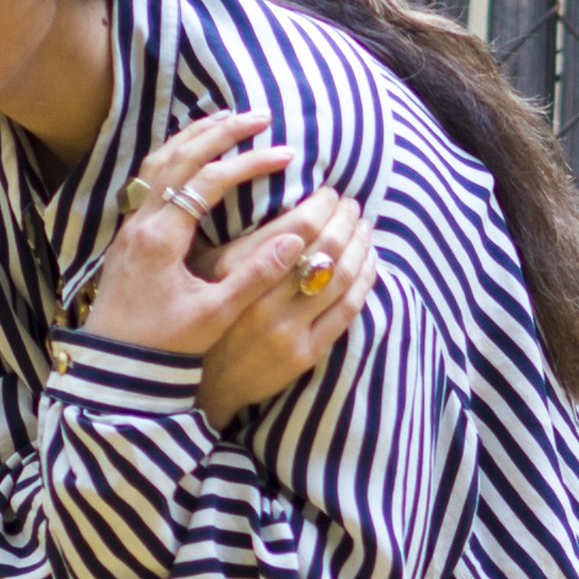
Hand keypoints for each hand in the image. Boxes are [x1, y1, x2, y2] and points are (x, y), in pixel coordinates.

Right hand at [187, 186, 379, 429]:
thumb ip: (242, 243)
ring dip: (359, 246)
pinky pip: (347, 310)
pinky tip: (369, 262)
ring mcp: (287, 329)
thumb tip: (284, 201)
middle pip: (323, 249)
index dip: (321, 207)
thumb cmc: (211, 315)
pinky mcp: (306, 352)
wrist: (209, 384)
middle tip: (352, 205)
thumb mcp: (210, 273)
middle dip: (344, 220)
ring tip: (363, 226)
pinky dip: (364, 281)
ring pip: (340, 277)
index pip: (295, 229)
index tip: (331, 194)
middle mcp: (263, 300)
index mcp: (237, 272)